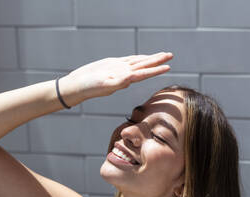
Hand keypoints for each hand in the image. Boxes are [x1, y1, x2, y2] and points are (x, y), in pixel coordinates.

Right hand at [58, 52, 172, 105]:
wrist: (78, 86)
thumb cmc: (89, 88)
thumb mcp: (104, 85)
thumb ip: (118, 83)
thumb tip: (130, 79)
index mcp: (124, 79)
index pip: (144, 73)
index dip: (156, 70)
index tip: (168, 67)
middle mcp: (124, 74)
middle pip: (144, 65)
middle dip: (158, 60)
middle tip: (171, 55)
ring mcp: (119, 69)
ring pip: (138, 62)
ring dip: (150, 58)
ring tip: (162, 55)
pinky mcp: (112, 65)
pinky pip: (129, 60)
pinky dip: (138, 58)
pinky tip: (143, 57)